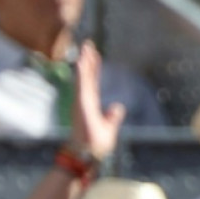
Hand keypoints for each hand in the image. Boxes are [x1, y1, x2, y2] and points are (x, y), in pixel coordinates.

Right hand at [69, 42, 124, 159]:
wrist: (88, 154)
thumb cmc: (96, 145)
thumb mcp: (108, 127)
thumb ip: (113, 117)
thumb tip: (118, 107)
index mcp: (90, 104)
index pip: (93, 81)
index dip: (93, 67)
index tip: (94, 54)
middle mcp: (84, 100)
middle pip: (87, 76)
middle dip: (88, 59)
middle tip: (88, 43)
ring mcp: (82, 101)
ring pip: (83, 77)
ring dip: (84, 62)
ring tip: (85, 47)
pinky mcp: (81, 104)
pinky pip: (82, 85)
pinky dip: (82, 73)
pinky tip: (82, 61)